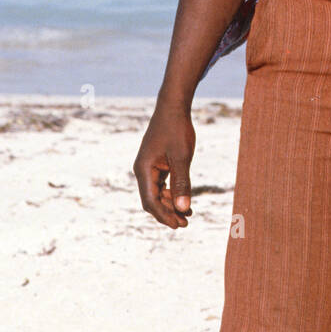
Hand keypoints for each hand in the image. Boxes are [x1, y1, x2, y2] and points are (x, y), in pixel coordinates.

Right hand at [133, 100, 195, 228]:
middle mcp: (142, 170)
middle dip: (168, 213)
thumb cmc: (177, 129)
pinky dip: (172, 193)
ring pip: (157, 194)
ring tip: (188, 215)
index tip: (178, 225)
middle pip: (152, 200)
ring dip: (171, 205)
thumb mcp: (182, 157)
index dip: (164, 216)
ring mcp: (148, 167)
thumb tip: (183, 209)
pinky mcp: (156, 164)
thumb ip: (182, 183)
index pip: (151, 201)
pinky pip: (161, 184)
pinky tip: (184, 201)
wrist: (173, 107)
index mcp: (143, 170)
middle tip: (185, 224)